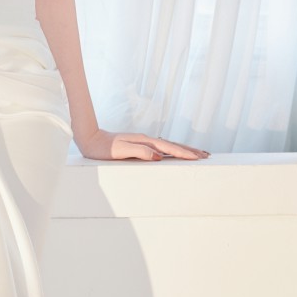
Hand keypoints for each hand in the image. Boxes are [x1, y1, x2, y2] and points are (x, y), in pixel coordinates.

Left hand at [77, 128, 209, 160]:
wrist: (90, 139)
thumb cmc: (103, 149)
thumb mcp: (120, 151)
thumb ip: (139, 152)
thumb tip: (158, 155)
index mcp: (144, 141)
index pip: (168, 148)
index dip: (184, 153)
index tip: (198, 157)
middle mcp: (146, 140)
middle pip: (173, 144)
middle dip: (190, 150)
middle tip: (206, 155)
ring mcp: (144, 142)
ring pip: (168, 145)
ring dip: (183, 149)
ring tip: (197, 153)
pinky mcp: (140, 145)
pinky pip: (161, 148)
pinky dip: (172, 150)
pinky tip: (175, 153)